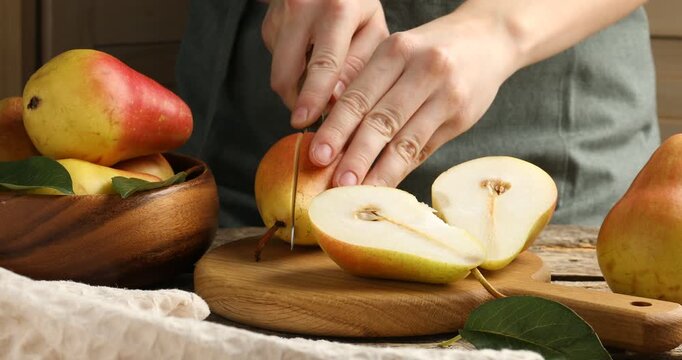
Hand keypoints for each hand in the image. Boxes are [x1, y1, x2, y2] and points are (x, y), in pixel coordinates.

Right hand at [261, 0, 388, 122]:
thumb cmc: (356, 5)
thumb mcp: (372, 30)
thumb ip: (357, 66)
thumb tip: (335, 101)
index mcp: (337, 10)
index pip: (323, 63)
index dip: (313, 96)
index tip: (305, 120)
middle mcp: (303, 9)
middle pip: (286, 74)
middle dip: (297, 102)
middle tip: (313, 113)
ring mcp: (280, 17)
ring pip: (279, 72)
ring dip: (297, 86)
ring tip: (318, 78)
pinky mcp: (268, 25)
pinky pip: (276, 62)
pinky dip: (292, 69)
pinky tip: (307, 56)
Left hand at [308, 11, 522, 186]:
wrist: (489, 39)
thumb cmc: (430, 49)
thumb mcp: (396, 51)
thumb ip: (365, 81)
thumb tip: (328, 123)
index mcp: (396, 50)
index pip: (359, 95)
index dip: (335, 129)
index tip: (316, 154)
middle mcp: (423, 69)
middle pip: (380, 120)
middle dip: (354, 155)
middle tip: (334, 182)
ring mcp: (446, 95)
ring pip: (404, 141)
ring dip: (378, 171)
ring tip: (358, 192)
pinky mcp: (460, 118)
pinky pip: (424, 150)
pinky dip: (401, 170)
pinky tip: (385, 185)